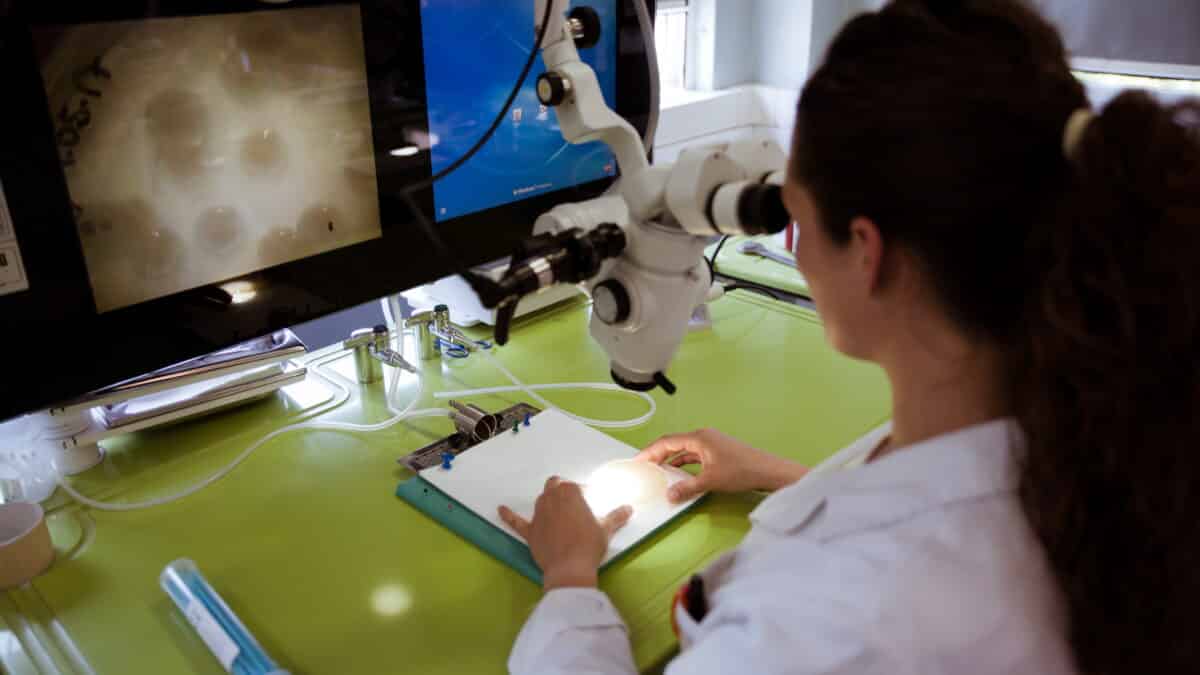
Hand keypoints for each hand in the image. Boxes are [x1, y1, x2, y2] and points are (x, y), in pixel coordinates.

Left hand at [499, 476, 632, 590]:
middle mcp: (552, 499)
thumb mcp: (605, 530)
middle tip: (574, 503)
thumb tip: (628, 509)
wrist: (570, 568)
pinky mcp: (530, 531)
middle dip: (563, 491)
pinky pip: (516, 522)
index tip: (592, 504)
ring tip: (559, 510)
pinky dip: (508, 515)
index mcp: (571, 493)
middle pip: (555, 487)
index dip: (586, 495)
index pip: (577, 487)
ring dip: (549, 501)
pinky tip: (501, 510)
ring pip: (541, 500)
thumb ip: (616, 517)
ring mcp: (538, 515)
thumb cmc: (589, 545)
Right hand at [636, 429, 807, 502]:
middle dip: (657, 455)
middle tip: (643, 467)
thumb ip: (687, 487)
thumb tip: (669, 495)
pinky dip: (684, 464)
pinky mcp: (718, 451)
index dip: (649, 452)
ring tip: (657, 472)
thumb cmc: (742, 471)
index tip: (637, 461)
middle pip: (673, 444)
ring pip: (684, 450)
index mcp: (698, 438)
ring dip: (671, 460)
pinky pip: (694, 456)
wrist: (768, 470)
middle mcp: (703, 436)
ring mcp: (711, 443)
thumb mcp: (710, 481)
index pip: (666, 442)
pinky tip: (679, 474)